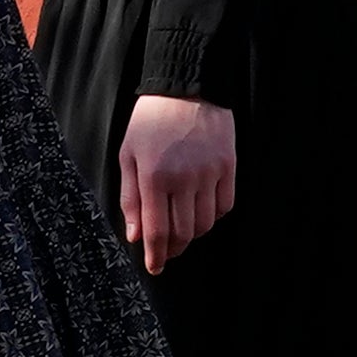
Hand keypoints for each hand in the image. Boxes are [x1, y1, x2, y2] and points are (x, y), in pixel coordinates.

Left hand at [117, 93, 237, 273]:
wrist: (186, 88)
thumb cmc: (150, 122)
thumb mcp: (128, 155)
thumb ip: (130, 198)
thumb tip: (134, 236)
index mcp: (154, 177)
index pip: (157, 230)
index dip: (155, 255)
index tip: (154, 268)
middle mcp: (184, 178)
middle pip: (183, 233)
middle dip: (173, 249)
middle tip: (166, 251)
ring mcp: (210, 173)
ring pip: (205, 224)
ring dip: (193, 234)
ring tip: (182, 230)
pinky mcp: (229, 166)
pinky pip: (225, 206)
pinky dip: (213, 216)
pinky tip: (201, 211)